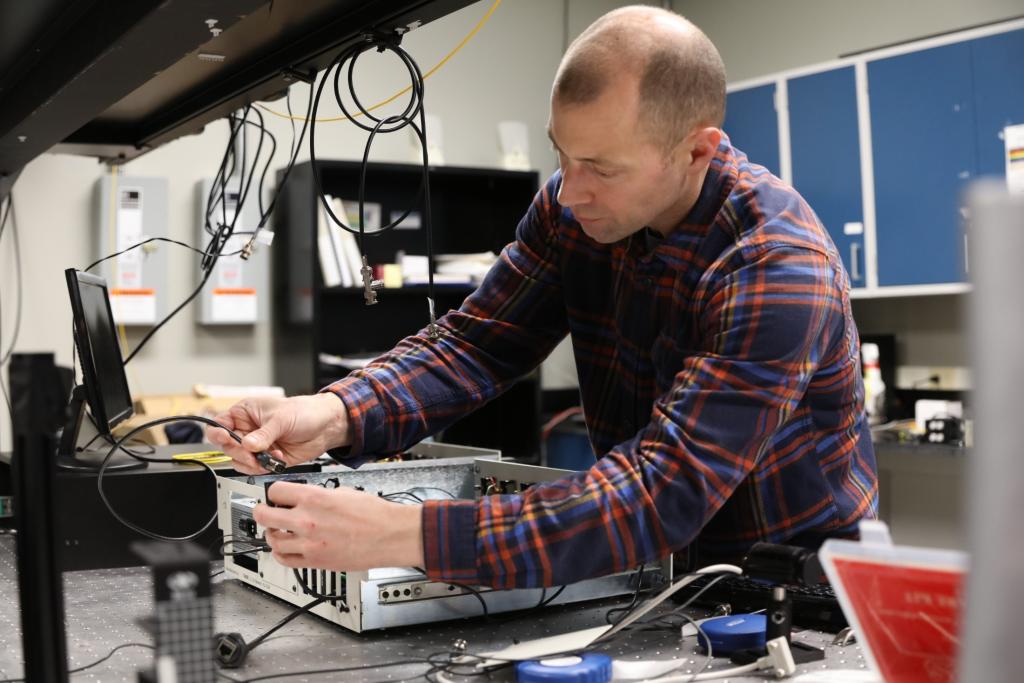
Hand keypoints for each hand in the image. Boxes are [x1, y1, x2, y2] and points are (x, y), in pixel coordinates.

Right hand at [206, 393, 350, 473]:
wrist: (326, 426)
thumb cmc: (305, 412)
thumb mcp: (282, 419)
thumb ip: (263, 434)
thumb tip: (247, 445)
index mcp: (245, 413)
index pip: (219, 424)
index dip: (218, 433)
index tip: (227, 439)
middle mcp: (247, 430)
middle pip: (227, 447)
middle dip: (240, 452)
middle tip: (254, 453)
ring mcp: (256, 445)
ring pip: (239, 461)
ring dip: (252, 463)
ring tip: (269, 456)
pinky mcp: (266, 459)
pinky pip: (254, 469)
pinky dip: (263, 468)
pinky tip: (277, 460)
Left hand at [255, 481, 424, 570]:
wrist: (389, 535)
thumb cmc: (374, 514)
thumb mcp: (344, 492)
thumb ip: (319, 494)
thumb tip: (306, 497)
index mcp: (314, 497)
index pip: (275, 492)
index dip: (273, 493)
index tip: (275, 497)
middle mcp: (306, 520)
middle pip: (264, 516)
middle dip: (262, 512)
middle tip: (265, 511)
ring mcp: (308, 543)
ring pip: (272, 540)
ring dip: (272, 534)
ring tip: (278, 531)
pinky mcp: (315, 561)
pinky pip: (284, 559)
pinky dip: (280, 554)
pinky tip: (286, 548)